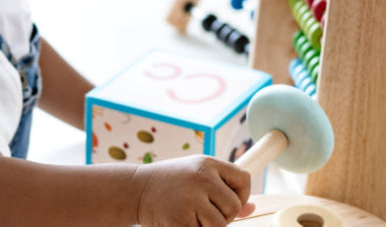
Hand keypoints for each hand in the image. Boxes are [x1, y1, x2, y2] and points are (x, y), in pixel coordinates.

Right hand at [130, 156, 256, 226]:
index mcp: (207, 164)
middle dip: (223, 215)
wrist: (134, 189)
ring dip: (208, 226)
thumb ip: (223, 190)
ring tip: (191, 216)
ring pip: (220, 224)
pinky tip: (180, 220)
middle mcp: (201, 178)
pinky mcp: (180, 220)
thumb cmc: (168, 183)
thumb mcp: (196, 177)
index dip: (241, 195)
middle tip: (204, 213)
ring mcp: (191, 199)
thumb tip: (251, 208)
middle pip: (233, 206)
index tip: (227, 202)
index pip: (243, 179)